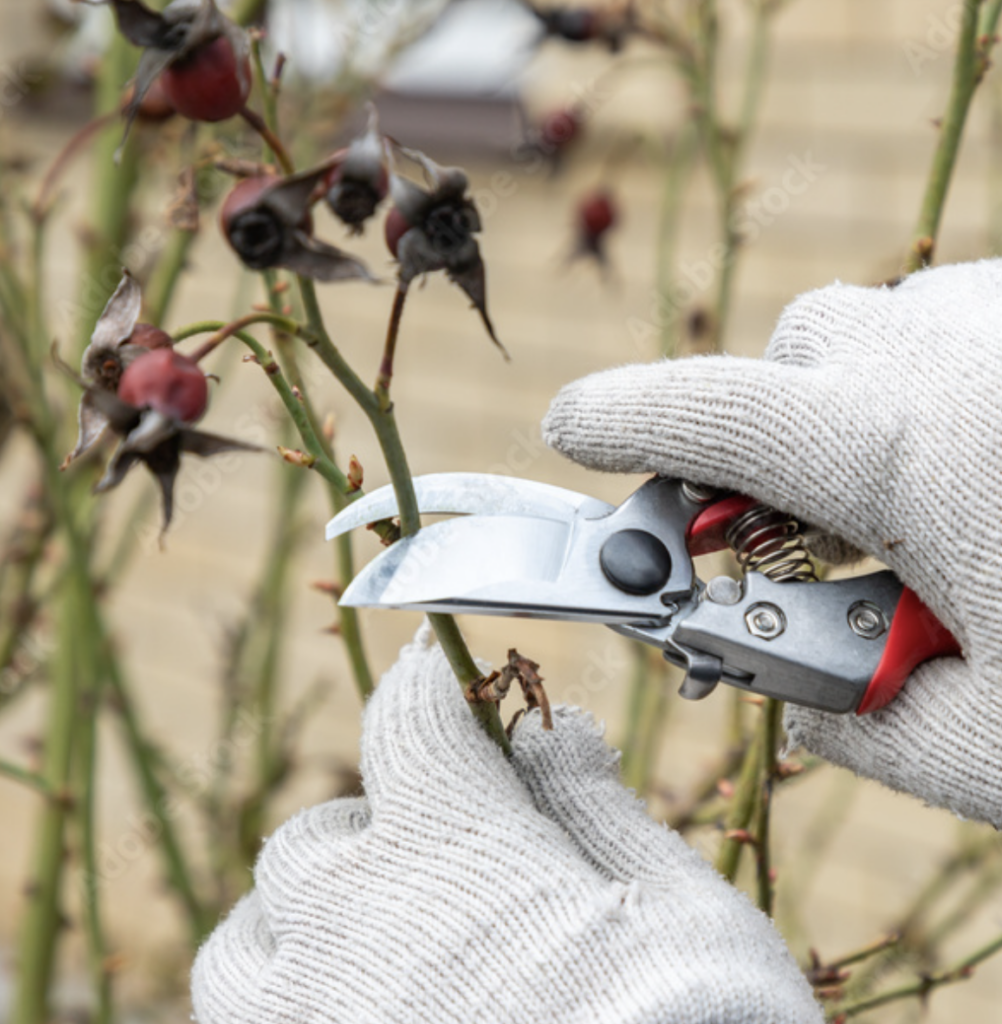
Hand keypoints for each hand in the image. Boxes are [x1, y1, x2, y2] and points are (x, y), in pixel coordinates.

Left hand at [192, 628, 820, 1023]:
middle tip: (434, 865)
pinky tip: (351, 1020)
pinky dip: (283, 1009)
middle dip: (370, 831)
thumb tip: (555, 732)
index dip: (424, 690)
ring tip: (364, 946)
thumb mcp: (677, 909)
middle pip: (316, 838)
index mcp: (451, 851)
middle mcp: (354, 928)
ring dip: (295, 924)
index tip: (435, 681)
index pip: (407, 722)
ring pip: (244, 942)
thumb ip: (597, 807)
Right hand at [542, 259, 1001, 826]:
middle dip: (756, 435)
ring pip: (883, 327)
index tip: (570, 429)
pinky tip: (992, 469)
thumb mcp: (993, 751)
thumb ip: (847, 717)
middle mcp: (973, 352)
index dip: (622, 418)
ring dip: (852, 411)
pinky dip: (933, 387)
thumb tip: (780, 685)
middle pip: (797, 350)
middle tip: (783, 532)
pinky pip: (961, 322)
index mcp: (924, 456)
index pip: (718, 414)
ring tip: (918, 507)